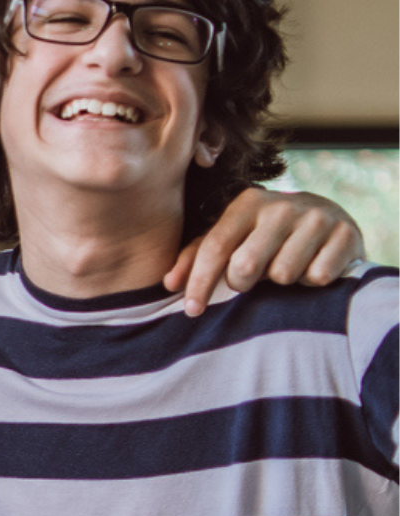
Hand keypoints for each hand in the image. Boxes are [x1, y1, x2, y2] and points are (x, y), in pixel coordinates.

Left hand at [166, 187, 363, 314]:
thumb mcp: (232, 239)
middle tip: (253, 279)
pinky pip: (318, 276)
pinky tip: (312, 267)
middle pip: (246, 266)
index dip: (200, 282)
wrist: (327, 219)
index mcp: (247, 204)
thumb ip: (197, 258)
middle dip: (243, 282)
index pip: (215, 247)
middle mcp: (282, 206)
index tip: (192, 311)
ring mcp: (316, 217)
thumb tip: (168, 284)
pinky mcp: (346, 234)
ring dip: (281, 281)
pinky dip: (312, 281)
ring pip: (284, 274)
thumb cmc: (265, 237)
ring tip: (286, 267)